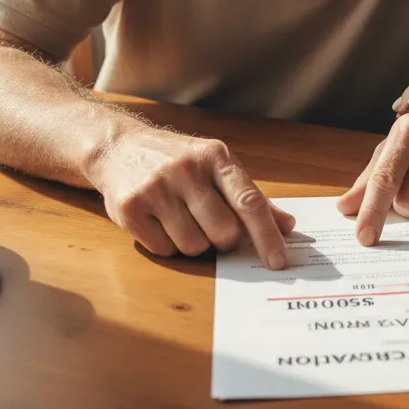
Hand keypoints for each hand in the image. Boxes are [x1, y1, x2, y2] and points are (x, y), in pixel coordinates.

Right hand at [89, 126, 294, 267]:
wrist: (120, 147)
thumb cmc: (179, 161)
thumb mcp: (216, 166)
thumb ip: (251, 196)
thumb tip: (288, 226)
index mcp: (215, 156)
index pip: (249, 201)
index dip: (266, 235)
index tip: (279, 261)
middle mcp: (186, 169)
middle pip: (223, 230)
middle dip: (224, 239)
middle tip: (213, 226)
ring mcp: (156, 187)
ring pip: (193, 245)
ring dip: (195, 243)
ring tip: (184, 219)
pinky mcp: (130, 207)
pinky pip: (163, 250)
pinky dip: (168, 245)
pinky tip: (161, 221)